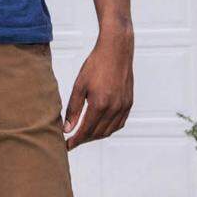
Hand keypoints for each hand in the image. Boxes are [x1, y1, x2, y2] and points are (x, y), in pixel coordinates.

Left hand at [63, 28, 133, 148]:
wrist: (116, 51)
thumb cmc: (96, 65)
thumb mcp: (79, 86)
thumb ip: (73, 109)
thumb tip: (67, 128)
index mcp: (99, 104)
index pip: (86, 130)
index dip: (75, 140)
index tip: (66, 146)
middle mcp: (114, 108)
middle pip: (98, 133)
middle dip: (84, 139)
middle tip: (73, 140)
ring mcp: (124, 106)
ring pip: (109, 130)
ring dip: (96, 136)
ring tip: (84, 134)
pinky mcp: (129, 103)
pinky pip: (119, 123)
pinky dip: (109, 129)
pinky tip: (100, 127)